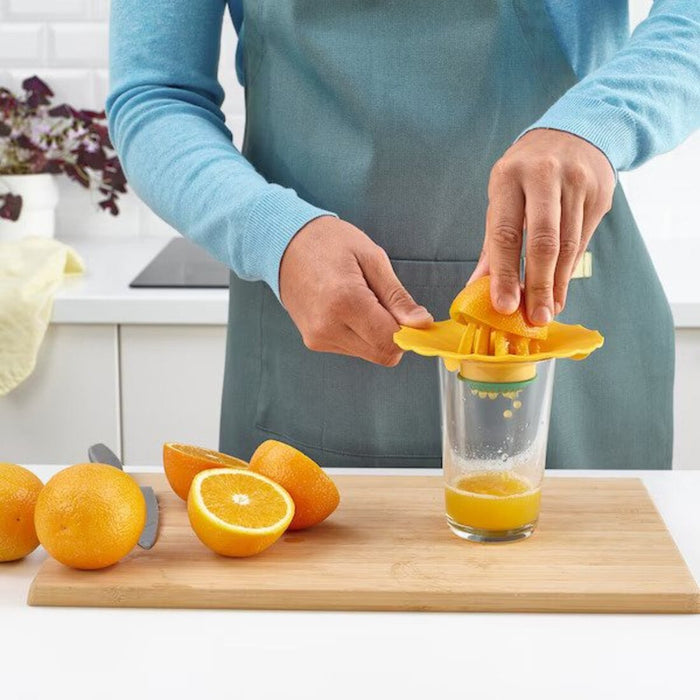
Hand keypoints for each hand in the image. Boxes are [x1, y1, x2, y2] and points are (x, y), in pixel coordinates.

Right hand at [279, 216, 432, 365]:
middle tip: (385, 302)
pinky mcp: (314, 342)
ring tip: (362, 299)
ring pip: (369, 353)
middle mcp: (328, 326)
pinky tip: (348, 308)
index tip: (411, 314)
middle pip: (382, 354)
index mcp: (345, 301)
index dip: (409, 332)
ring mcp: (318, 337)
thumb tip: (421, 324)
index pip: (391, 342)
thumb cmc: (329, 243)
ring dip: (376, 333)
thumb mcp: (371, 258)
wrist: (284, 243)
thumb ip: (397, 297)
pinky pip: (353, 348)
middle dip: (394, 334)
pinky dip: (361, 333)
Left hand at [471, 129, 614, 323]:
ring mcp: (577, 183)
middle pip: (543, 241)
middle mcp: (544, 176)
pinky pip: (584, 240)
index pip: (505, 233)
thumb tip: (476, 289)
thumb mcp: (502, 197)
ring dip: (557, 284)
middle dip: (538, 286)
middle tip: (534, 318)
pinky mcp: (599, 193)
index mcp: (509, 176)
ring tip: (547, 311)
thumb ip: (491, 244)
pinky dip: (570, 270)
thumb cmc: (527, 173)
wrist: (575, 132)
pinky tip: (560, 290)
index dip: (505, 273)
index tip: (504, 306)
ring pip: (568, 244)